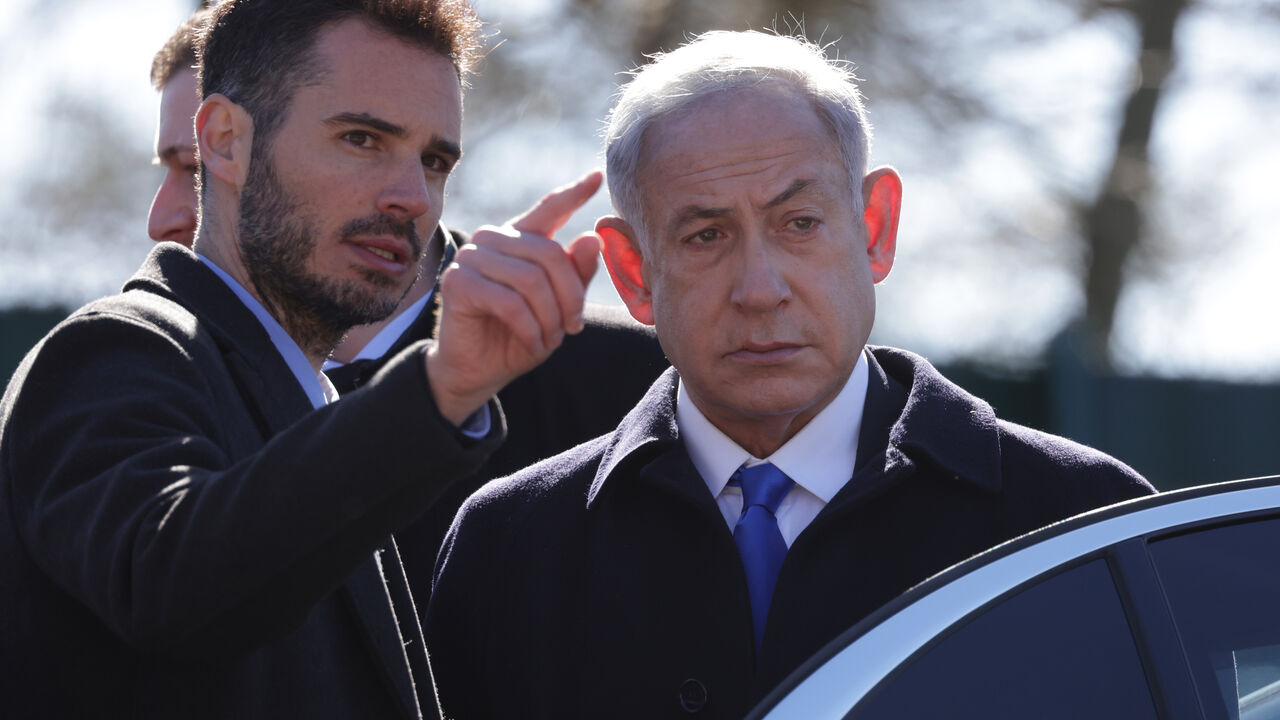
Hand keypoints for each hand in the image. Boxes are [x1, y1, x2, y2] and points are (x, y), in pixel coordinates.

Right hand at [426, 171, 602, 426]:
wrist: (478, 370)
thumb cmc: (519, 335)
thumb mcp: (558, 307)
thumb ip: (576, 274)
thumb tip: (592, 237)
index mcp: (520, 239)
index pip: (549, 209)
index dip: (573, 193)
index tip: (597, 175)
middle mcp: (493, 239)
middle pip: (550, 255)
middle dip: (571, 297)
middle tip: (574, 328)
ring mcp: (472, 257)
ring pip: (531, 280)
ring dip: (550, 317)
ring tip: (550, 339)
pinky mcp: (457, 282)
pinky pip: (509, 302)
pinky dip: (529, 328)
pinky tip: (533, 343)